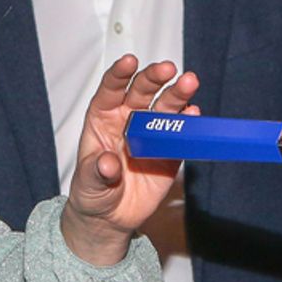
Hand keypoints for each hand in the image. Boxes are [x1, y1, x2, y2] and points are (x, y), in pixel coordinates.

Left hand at [60, 56, 199, 264]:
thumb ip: (96, 171)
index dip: (120, 74)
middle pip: (142, 92)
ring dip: (177, 94)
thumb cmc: (93, 193)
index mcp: (103, 119)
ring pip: (165, 107)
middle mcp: (129, 120)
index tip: (129, 62)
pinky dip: (189, 124)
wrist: (111, 218)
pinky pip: (181, 134)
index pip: (111, 90)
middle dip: (154, 78)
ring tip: (188, 83)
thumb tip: (108, 163)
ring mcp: (152, 134)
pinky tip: (193, 115)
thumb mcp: (87, 184)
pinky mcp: (170, 152)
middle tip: (167, 69)